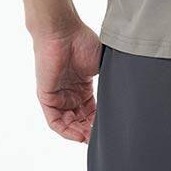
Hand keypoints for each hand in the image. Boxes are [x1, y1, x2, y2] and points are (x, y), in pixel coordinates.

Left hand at [33, 21, 102, 142]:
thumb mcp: (101, 64)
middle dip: (91, 130)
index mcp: (82, 85)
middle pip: (80, 119)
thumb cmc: (83, 41)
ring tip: (92, 138)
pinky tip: (79, 135)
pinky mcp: (46, 97)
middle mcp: (69, 93)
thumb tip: (123, 94)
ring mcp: (57, 95)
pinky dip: (67, 131)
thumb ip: (109, 79)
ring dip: (80, 133)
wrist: (63, 32)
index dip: (100, 120)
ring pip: (68, 123)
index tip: (111, 127)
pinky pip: (55, 121)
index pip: (91, 110)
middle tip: (102, 136)